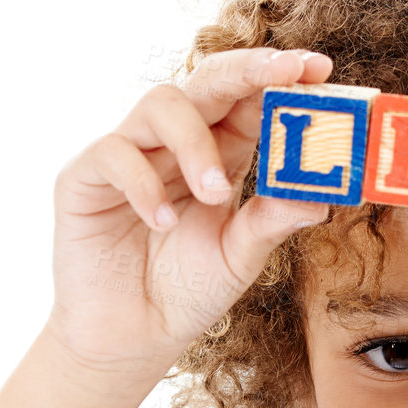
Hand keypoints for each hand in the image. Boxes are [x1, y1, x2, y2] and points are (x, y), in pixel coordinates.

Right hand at [47, 46, 334, 380]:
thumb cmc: (188, 293)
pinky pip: (115, 155)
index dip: (283, 80)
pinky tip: (163, 222)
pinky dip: (145, 185)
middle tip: (285, 73)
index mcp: (222, 155)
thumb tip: (320, 196)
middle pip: (208, 82)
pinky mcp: (86, 178)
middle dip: (249, 71)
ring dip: (197, 143)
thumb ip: (272, 223)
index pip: (252, 102)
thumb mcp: (240, 258)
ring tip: (217, 194)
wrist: (131, 339)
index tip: (319, 68)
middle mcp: (176, 145)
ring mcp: (131, 155)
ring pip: (162, 105)